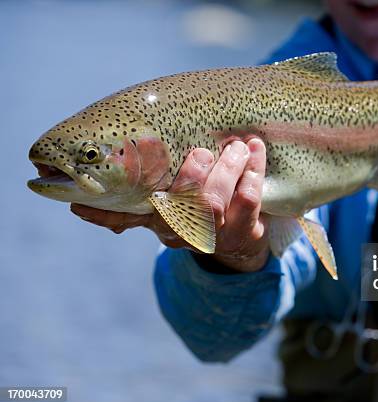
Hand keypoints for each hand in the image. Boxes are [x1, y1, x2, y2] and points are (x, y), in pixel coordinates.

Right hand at [71, 138, 268, 271]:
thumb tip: (93, 189)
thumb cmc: (202, 202)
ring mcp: (210, 236)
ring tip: (237, 146)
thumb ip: (143, 189)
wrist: (243, 237)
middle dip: (192, 173)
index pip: (123, 216)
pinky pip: (247, 201)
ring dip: (227, 169)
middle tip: (204, 151)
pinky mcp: (241, 234)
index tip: (79, 204)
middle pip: (179, 205)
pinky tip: (256, 152)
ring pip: (212, 203)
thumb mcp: (170, 198)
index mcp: (155, 217)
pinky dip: (253, 172)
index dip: (102, 213)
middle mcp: (178, 232)